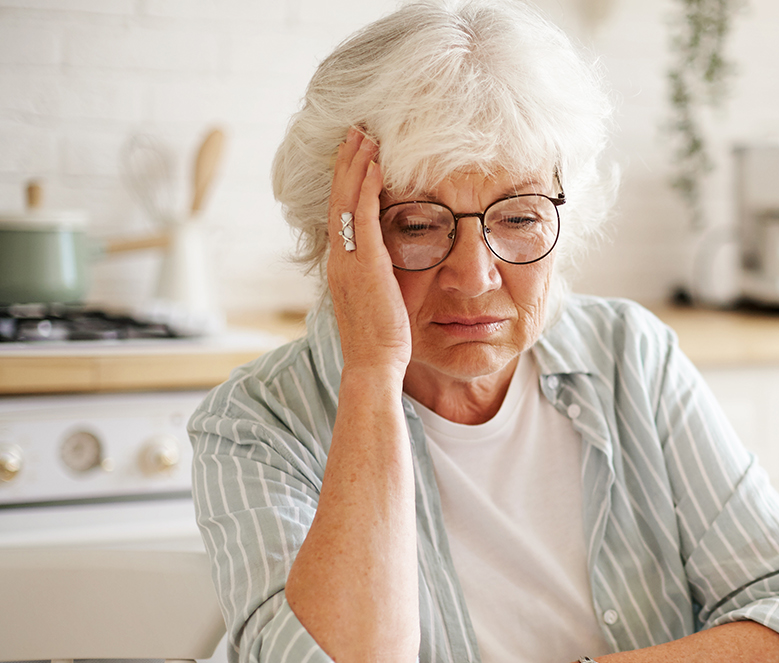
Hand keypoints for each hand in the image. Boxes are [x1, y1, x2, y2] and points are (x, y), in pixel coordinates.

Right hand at [326, 128, 409, 375]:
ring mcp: (348, 261)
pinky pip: (364, 219)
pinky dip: (367, 190)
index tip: (355, 153)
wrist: (373, 366)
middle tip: (357, 130)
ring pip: (347, 201)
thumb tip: (391, 261)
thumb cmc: (381, 340)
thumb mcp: (378, 300)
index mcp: (341, 266)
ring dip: (356, 165)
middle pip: (338, 198)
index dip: (345, 181)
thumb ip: (379, 276)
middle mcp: (339, 259)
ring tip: (365, 136)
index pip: (340, 213)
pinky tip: (377, 167)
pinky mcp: (365, 266)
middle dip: (347, 162)